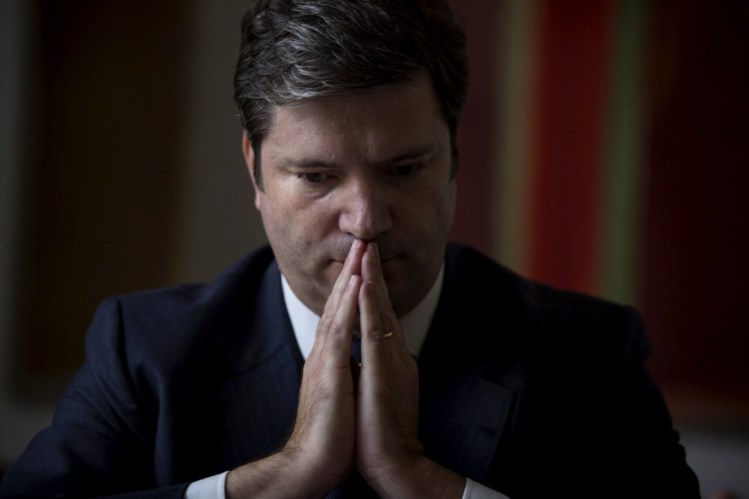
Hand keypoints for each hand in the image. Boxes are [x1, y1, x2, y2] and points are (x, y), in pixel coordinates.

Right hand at [227, 240, 365, 497]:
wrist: (311, 464)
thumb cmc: (330, 433)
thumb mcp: (341, 393)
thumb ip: (346, 371)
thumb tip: (356, 360)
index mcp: (331, 358)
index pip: (343, 314)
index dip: (354, 287)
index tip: (366, 262)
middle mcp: (325, 353)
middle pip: (339, 304)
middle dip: (353, 271)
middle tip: (364, 240)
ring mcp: (324, 361)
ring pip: (339, 309)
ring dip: (351, 278)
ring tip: (362, 250)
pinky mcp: (329, 373)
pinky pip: (341, 332)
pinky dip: (348, 305)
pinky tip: (356, 285)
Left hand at [356, 243, 463, 496]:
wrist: (392, 461)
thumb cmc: (380, 430)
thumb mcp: (377, 389)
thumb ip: (374, 366)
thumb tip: (366, 351)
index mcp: (389, 357)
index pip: (378, 314)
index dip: (371, 286)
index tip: (362, 260)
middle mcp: (394, 353)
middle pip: (382, 304)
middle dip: (372, 272)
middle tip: (366, 241)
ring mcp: (392, 361)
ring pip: (381, 311)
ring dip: (372, 279)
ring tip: (365, 250)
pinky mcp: (385, 372)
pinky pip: (376, 331)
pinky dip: (370, 305)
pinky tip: (364, 285)